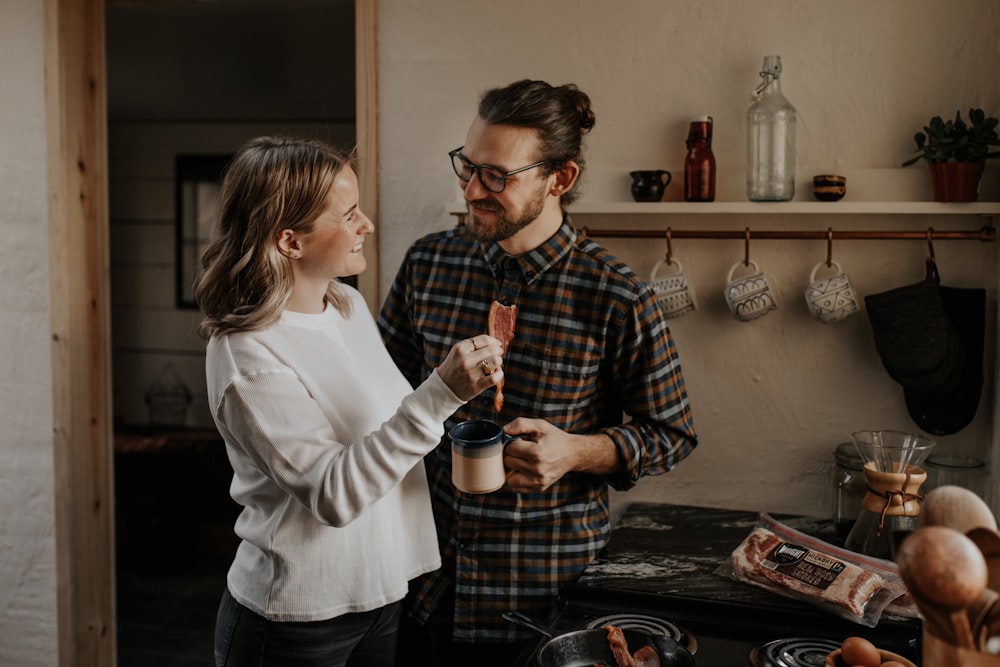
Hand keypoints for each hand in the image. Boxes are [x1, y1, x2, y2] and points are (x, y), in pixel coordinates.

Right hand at [436, 335, 503, 401]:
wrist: (444, 388)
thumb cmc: (455, 367)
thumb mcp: (459, 352)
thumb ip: (474, 345)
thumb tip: (496, 343)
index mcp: (460, 348)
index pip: (484, 339)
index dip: (494, 341)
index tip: (497, 344)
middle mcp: (465, 360)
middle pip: (492, 350)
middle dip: (498, 351)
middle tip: (498, 354)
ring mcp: (471, 373)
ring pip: (495, 361)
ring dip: (499, 361)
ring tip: (495, 364)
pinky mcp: (476, 386)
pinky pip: (495, 377)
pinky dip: (499, 374)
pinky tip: (497, 373)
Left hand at [500, 418, 615, 492]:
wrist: (572, 453)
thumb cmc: (554, 438)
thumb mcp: (540, 425)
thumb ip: (520, 424)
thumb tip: (503, 431)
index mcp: (537, 453)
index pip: (510, 448)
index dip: (513, 442)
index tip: (521, 441)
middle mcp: (538, 470)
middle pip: (508, 462)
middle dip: (512, 455)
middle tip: (522, 450)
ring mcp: (538, 481)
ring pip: (509, 477)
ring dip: (512, 468)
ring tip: (521, 461)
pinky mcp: (539, 488)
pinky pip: (516, 487)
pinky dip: (516, 479)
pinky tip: (524, 470)